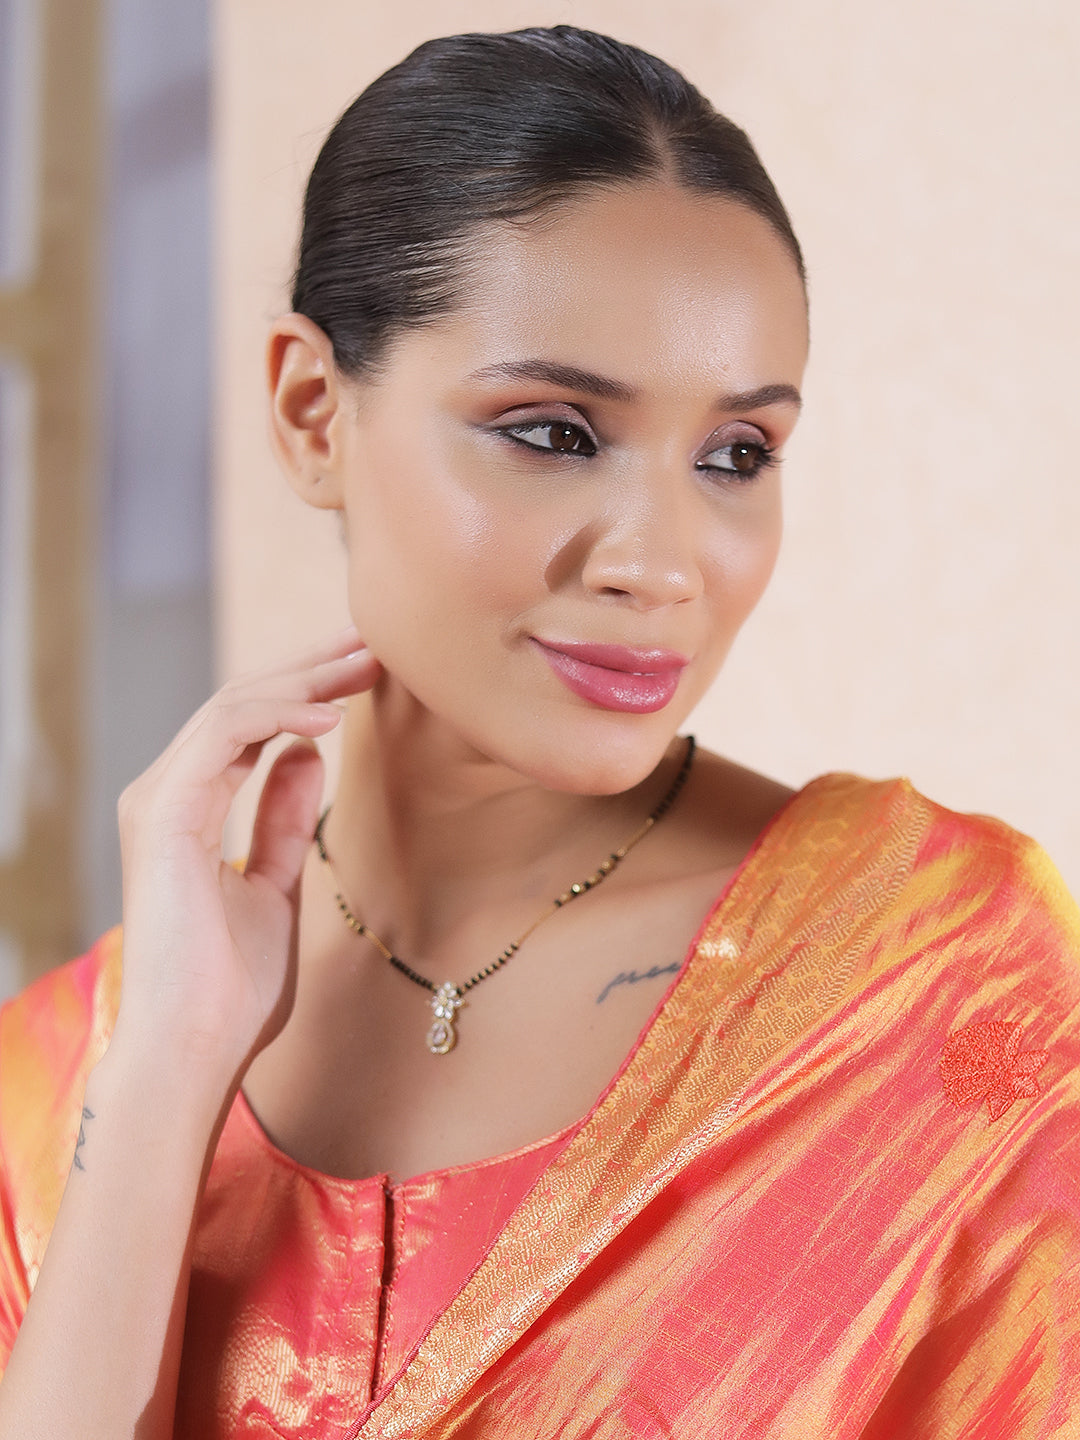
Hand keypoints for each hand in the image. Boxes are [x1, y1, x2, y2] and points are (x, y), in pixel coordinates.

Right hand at [110, 625, 380, 1086]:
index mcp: (191, 808)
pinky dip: (275, 714)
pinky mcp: (164, 812)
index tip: (367, 670)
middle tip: (373, 643)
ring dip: (303, 679)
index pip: (251, 726)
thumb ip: (282, 819)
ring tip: (364, 665)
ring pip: (233, 707)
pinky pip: (223, 735)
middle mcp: (170, 794)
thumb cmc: (232, 988)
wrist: (196, 1047)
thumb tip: (303, 756)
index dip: (309, 690)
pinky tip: (327, 716)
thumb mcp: (275, 884)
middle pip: (244, 704)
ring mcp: (160, 800)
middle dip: (312, 668)